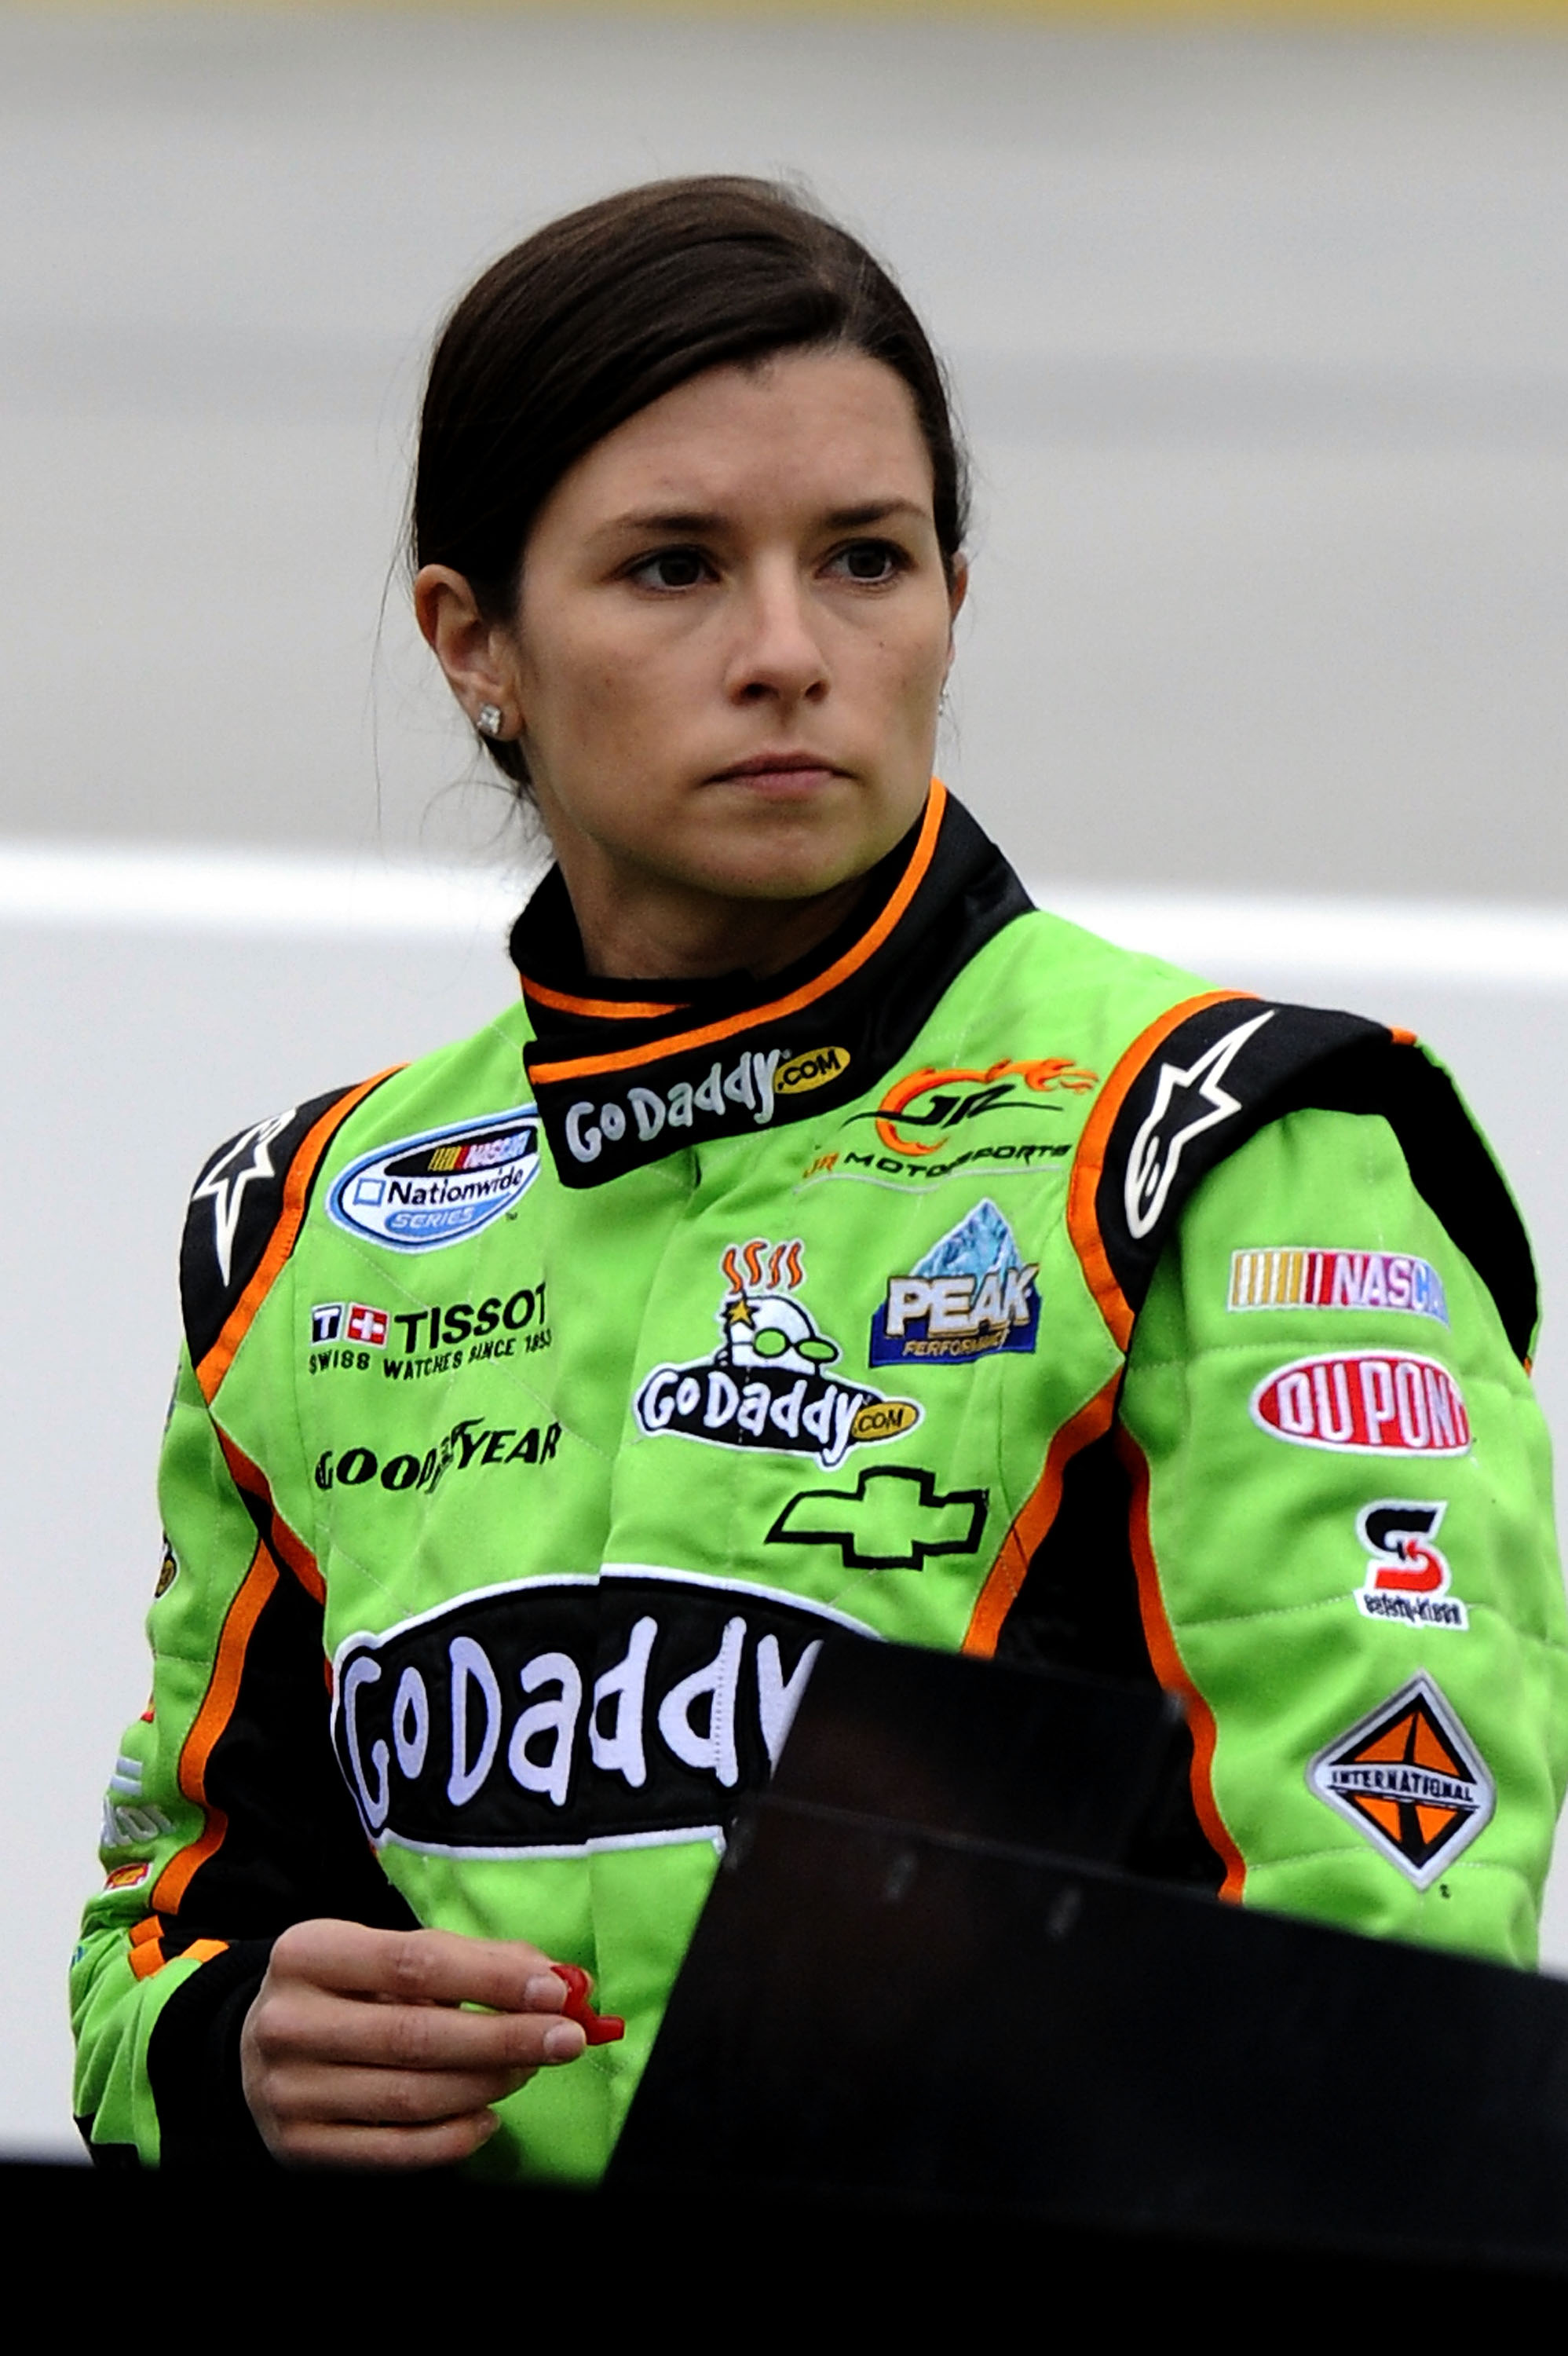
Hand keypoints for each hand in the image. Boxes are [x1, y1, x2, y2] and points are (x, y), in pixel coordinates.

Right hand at [240, 1918, 587, 2168]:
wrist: (257, 2044)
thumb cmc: (344, 1989)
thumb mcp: (385, 1954)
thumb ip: (466, 1960)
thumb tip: (551, 1979)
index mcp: (309, 1953)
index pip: (415, 1964)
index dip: (491, 1978)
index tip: (555, 1991)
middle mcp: (288, 2022)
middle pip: (416, 2036)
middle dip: (505, 2038)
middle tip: (567, 2038)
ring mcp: (288, 2091)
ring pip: (411, 2096)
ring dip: (488, 2084)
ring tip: (529, 2068)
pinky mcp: (299, 2146)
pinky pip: (394, 2151)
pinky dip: (454, 2138)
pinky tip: (489, 2116)